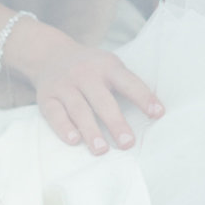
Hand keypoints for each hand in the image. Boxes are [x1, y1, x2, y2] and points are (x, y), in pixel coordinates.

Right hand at [3, 19, 166, 153]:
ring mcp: (64, 86)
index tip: (158, 113)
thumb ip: (127, 85)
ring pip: (78, 109)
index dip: (143, 97)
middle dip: (115, 122)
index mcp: (107, 66)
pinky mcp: (47, 97)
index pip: (128, 82)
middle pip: (102, 100)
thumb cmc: (90, 67)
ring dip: (90, 130)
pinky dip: (64, 127)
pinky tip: (74, 140)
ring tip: (102, 149)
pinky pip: (54, 114)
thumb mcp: (110, 66)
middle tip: (127, 143)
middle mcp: (85, 74)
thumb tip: (154, 112)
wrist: (50, 55)